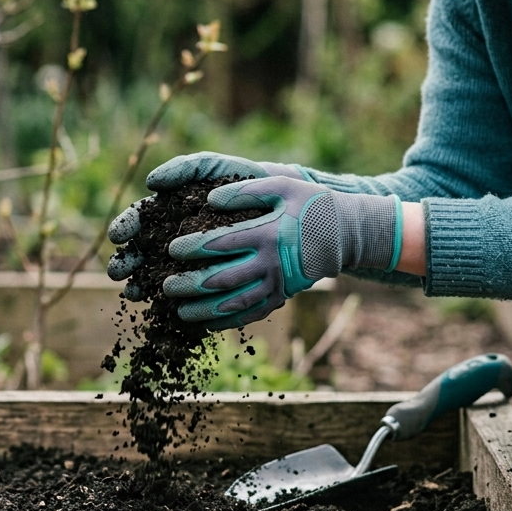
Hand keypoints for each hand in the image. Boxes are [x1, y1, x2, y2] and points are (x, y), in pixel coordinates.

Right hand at [106, 153, 307, 287]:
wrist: (276, 200)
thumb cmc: (237, 179)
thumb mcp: (209, 167)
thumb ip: (181, 168)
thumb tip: (151, 182)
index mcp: (168, 213)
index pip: (139, 221)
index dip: (125, 228)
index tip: (117, 236)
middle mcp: (173, 239)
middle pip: (142, 254)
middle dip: (127, 263)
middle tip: (117, 272)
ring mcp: (191, 261)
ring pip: (160, 276)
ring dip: (144, 286)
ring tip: (135, 293)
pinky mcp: (211, 278)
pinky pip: (191, 292)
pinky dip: (178, 301)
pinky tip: (168, 307)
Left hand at [162, 177, 399, 329]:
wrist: (345, 233)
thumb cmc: (310, 204)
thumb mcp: (283, 186)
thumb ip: (246, 190)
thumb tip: (210, 198)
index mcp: (268, 233)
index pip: (221, 243)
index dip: (192, 247)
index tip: (171, 250)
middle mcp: (271, 263)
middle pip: (222, 279)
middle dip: (190, 285)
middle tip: (165, 287)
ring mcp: (277, 284)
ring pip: (235, 303)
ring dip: (204, 310)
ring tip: (178, 312)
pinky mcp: (282, 296)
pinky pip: (252, 313)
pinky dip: (228, 321)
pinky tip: (206, 324)